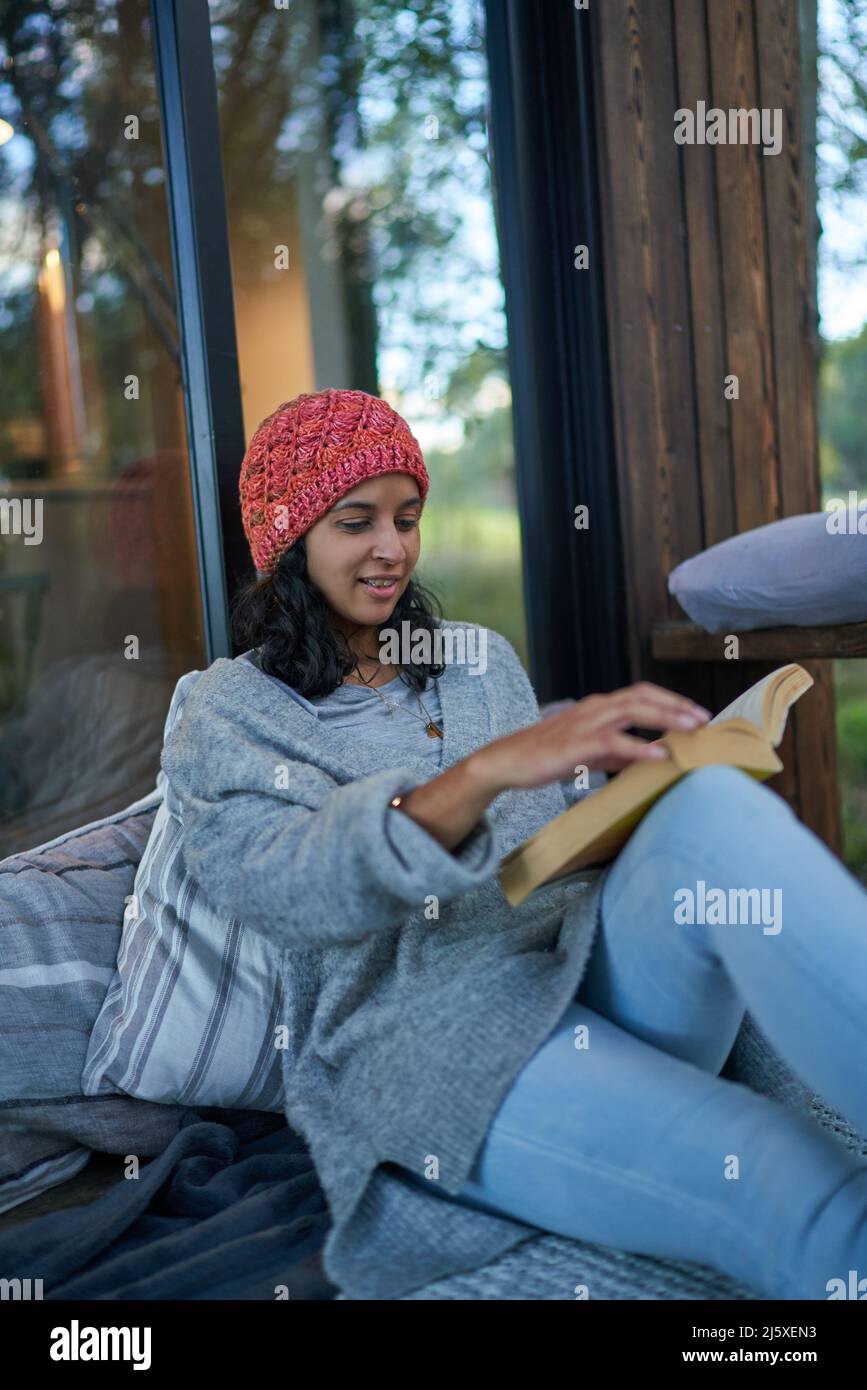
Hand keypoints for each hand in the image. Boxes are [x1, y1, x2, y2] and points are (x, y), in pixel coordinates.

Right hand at [469, 683, 710, 793]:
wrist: (507, 761)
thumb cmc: (546, 756)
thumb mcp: (588, 750)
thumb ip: (616, 750)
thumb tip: (646, 757)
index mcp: (598, 707)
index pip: (641, 694)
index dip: (671, 701)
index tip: (697, 713)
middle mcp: (594, 708)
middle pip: (643, 696)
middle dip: (676, 706)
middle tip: (704, 719)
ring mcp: (585, 724)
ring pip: (632, 712)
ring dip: (666, 719)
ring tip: (691, 729)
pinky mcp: (577, 745)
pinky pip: (613, 742)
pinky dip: (639, 747)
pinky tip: (659, 756)